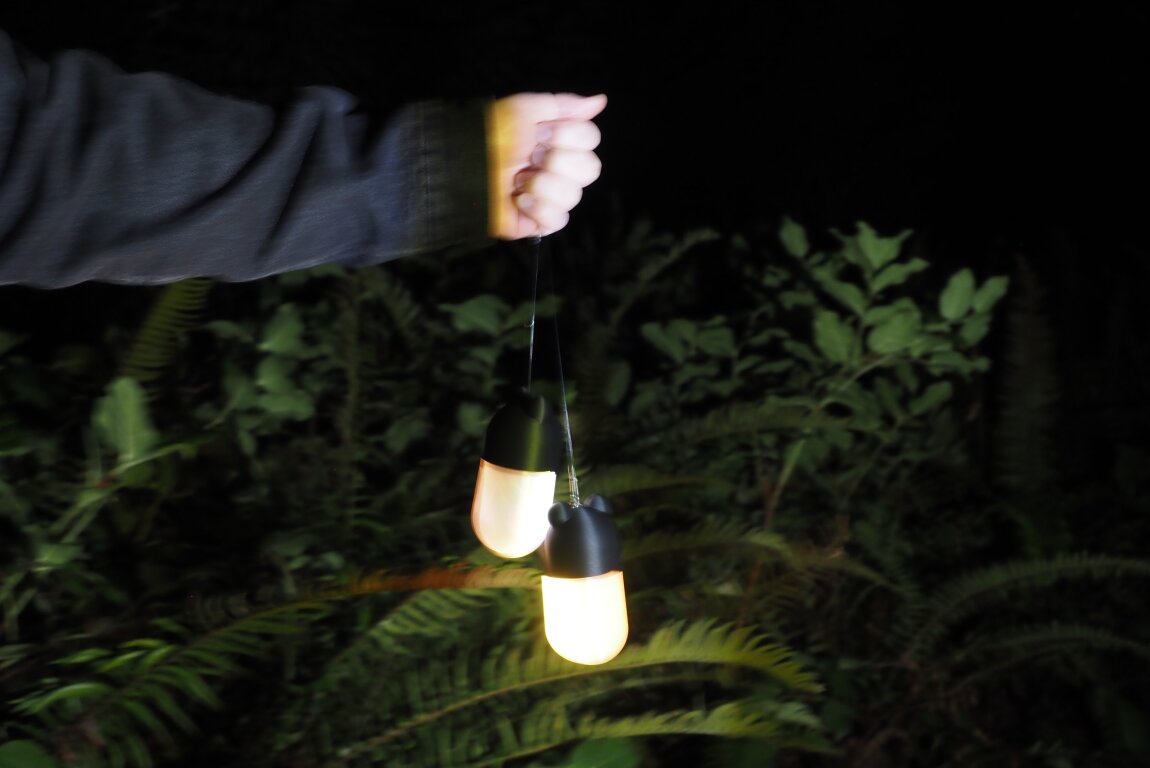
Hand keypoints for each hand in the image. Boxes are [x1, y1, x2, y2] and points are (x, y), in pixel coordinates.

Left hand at [487, 93, 606, 238]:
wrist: (462, 170)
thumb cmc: (488, 138)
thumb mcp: (524, 110)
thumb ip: (564, 106)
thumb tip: (600, 102)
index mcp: (557, 141)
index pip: (590, 139)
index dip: (570, 136)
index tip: (541, 134)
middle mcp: (558, 169)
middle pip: (591, 169)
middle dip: (559, 161)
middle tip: (531, 157)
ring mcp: (550, 197)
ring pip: (574, 195)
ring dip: (543, 184)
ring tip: (518, 181)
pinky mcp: (539, 222)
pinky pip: (559, 220)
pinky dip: (539, 208)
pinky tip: (520, 201)